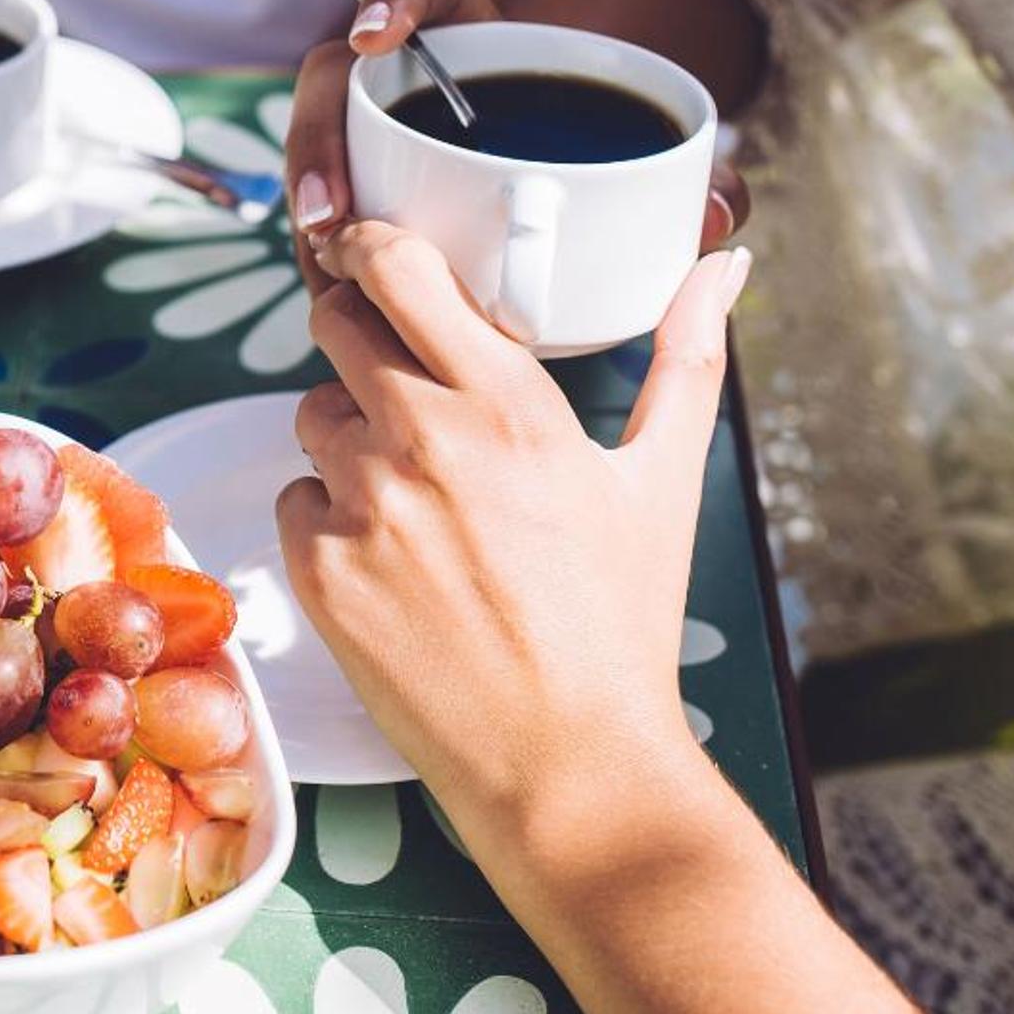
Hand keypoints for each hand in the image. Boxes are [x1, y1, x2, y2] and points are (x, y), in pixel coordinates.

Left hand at [275, 222, 751, 838]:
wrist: (568, 765)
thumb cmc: (620, 626)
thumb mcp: (662, 483)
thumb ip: (685, 357)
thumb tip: (720, 266)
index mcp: (507, 403)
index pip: (395, 267)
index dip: (369, 247)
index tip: (369, 251)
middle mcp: (424, 438)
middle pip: (334, 323)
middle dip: (357, 335)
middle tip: (397, 379)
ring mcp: (362, 503)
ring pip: (313, 415)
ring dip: (348, 435)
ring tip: (417, 498)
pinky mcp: (317, 569)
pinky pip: (294, 500)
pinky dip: (327, 518)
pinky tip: (391, 561)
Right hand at [278, 0, 745, 292]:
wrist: (580, 200)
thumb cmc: (616, 159)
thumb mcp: (662, 157)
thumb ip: (701, 179)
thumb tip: (718, 216)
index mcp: (475, 31)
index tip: (377, 33)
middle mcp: (408, 74)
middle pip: (337, 75)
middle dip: (320, 136)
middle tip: (334, 206)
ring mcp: (373, 131)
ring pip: (316, 144)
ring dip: (309, 198)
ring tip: (326, 259)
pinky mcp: (361, 187)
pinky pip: (321, 206)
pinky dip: (319, 248)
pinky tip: (333, 293)